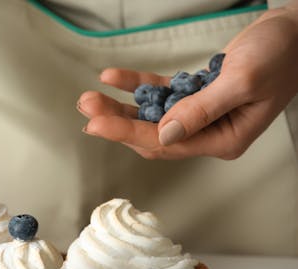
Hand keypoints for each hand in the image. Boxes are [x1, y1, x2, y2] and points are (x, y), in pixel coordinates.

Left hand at [77, 4, 297, 159]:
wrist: (297, 29)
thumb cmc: (280, 54)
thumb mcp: (242, 81)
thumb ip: (202, 109)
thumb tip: (164, 133)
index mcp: (223, 140)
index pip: (164, 144)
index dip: (127, 134)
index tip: (96, 125)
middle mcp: (209, 133)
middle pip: (152, 134)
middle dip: (117, 122)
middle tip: (86, 108)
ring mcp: (202, 115)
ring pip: (151, 116)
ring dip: (120, 107)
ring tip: (89, 98)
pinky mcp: (197, 95)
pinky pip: (160, 93)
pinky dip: (137, 85)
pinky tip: (112, 77)